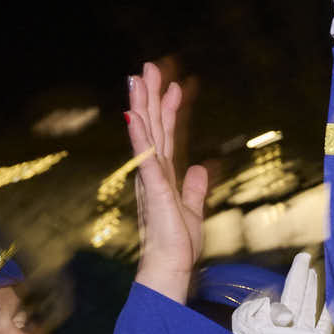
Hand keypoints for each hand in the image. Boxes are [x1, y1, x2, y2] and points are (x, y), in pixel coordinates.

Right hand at [127, 62, 207, 303]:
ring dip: (142, 105)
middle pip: (152, 126)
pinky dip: (140, 135)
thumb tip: (199, 168)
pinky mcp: (153, 187)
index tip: (171, 86)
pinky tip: (133, 115)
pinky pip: (145, 155)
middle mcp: (153, 172)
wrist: (169, 266)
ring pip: (146, 133)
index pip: (166, 135)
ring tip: (138, 77)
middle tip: (147, 67)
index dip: (168, 110)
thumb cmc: (177, 244)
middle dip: (150, 96)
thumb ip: (195, 188)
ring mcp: (150, 178)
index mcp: (163, 176)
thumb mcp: (193, 210)